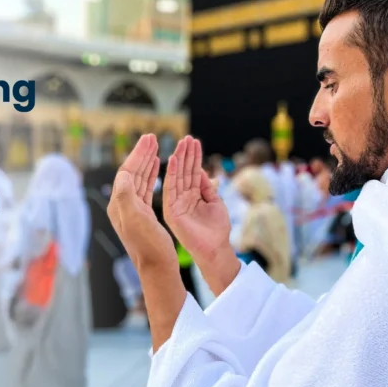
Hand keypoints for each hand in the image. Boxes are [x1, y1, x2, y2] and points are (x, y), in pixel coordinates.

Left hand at [107, 134, 177, 271]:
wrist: (158, 268)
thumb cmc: (149, 247)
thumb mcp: (136, 220)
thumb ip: (127, 196)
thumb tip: (123, 175)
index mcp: (119, 204)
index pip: (126, 172)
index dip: (138, 155)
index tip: (149, 139)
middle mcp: (122, 205)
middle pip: (131, 172)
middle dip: (141, 154)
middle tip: (152, 138)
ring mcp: (132, 210)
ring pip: (139, 179)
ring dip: (146, 162)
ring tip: (155, 146)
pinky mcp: (143, 215)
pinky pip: (145, 189)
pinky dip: (151, 175)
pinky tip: (156, 166)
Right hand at [163, 136, 239, 294]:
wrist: (215, 249)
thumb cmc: (217, 229)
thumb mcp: (215, 203)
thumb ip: (207, 188)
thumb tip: (201, 171)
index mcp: (192, 196)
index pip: (192, 173)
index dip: (193, 158)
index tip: (194, 142)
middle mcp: (182, 198)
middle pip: (184, 172)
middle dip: (187, 154)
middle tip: (188, 137)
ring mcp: (175, 204)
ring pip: (177, 177)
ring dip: (180, 159)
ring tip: (183, 143)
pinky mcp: (171, 210)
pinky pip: (170, 189)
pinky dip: (172, 174)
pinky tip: (174, 159)